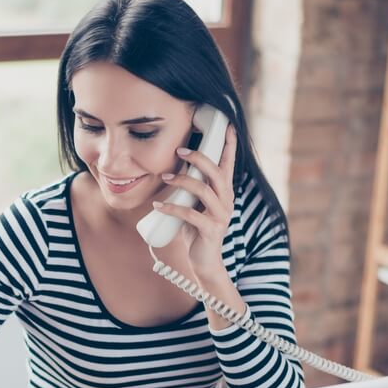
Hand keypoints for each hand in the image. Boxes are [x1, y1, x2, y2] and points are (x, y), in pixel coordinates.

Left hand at [153, 124, 236, 283]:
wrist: (205, 261)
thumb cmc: (197, 230)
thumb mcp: (195, 204)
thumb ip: (192, 188)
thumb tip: (173, 168)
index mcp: (224, 192)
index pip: (229, 164)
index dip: (229, 145)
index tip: (227, 126)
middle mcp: (227, 201)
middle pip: (217, 172)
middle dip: (199, 158)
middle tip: (180, 149)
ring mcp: (221, 216)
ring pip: (204, 191)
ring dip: (182, 181)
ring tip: (165, 176)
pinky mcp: (211, 230)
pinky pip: (190, 215)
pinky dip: (172, 208)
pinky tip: (157, 205)